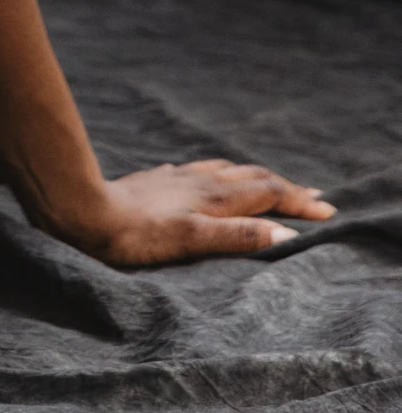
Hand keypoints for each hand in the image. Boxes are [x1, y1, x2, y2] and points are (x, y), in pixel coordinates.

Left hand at [62, 160, 335, 266]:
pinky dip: (222, 174)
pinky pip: (201, 171)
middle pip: (253, 177)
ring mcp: (178, 178)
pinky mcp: (158, 181)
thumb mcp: (192, 241)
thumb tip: (285, 234)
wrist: (84, 210)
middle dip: (286, 187)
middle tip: (314, 195)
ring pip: (228, 171)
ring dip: (256, 177)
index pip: (268, 193)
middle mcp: (200, 181)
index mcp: (214, 197)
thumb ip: (238, 237)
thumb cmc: (136, 235)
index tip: (328, 211)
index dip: (299, 201)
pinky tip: (210, 177)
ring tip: (271, 181)